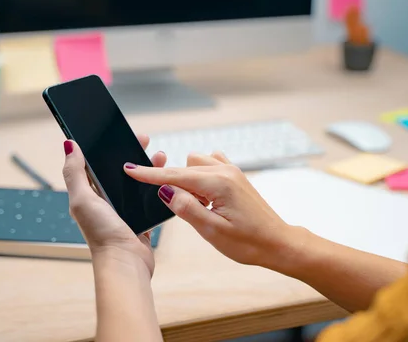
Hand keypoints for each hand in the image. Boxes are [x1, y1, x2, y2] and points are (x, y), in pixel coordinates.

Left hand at [62, 135, 165, 275]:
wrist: (126, 263)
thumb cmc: (101, 233)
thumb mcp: (82, 199)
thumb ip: (74, 173)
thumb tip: (69, 144)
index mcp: (90, 194)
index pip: (96, 163)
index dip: (107, 146)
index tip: (119, 132)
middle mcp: (106, 200)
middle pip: (120, 169)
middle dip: (132, 152)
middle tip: (145, 139)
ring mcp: (124, 209)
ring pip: (138, 181)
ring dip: (148, 166)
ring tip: (160, 155)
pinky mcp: (141, 217)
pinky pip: (150, 196)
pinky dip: (159, 184)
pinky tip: (167, 176)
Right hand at [124, 152, 298, 267]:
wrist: (277, 242)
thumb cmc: (248, 242)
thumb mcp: (212, 231)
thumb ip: (186, 208)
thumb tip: (165, 190)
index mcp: (218, 183)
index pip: (175, 175)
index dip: (149, 174)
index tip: (129, 169)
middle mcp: (225, 171)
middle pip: (183, 169)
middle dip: (170, 182)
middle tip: (174, 207)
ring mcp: (231, 170)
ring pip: (195, 164)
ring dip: (187, 180)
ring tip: (197, 207)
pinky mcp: (235, 175)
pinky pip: (208, 165)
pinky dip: (199, 176)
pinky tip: (204, 196)